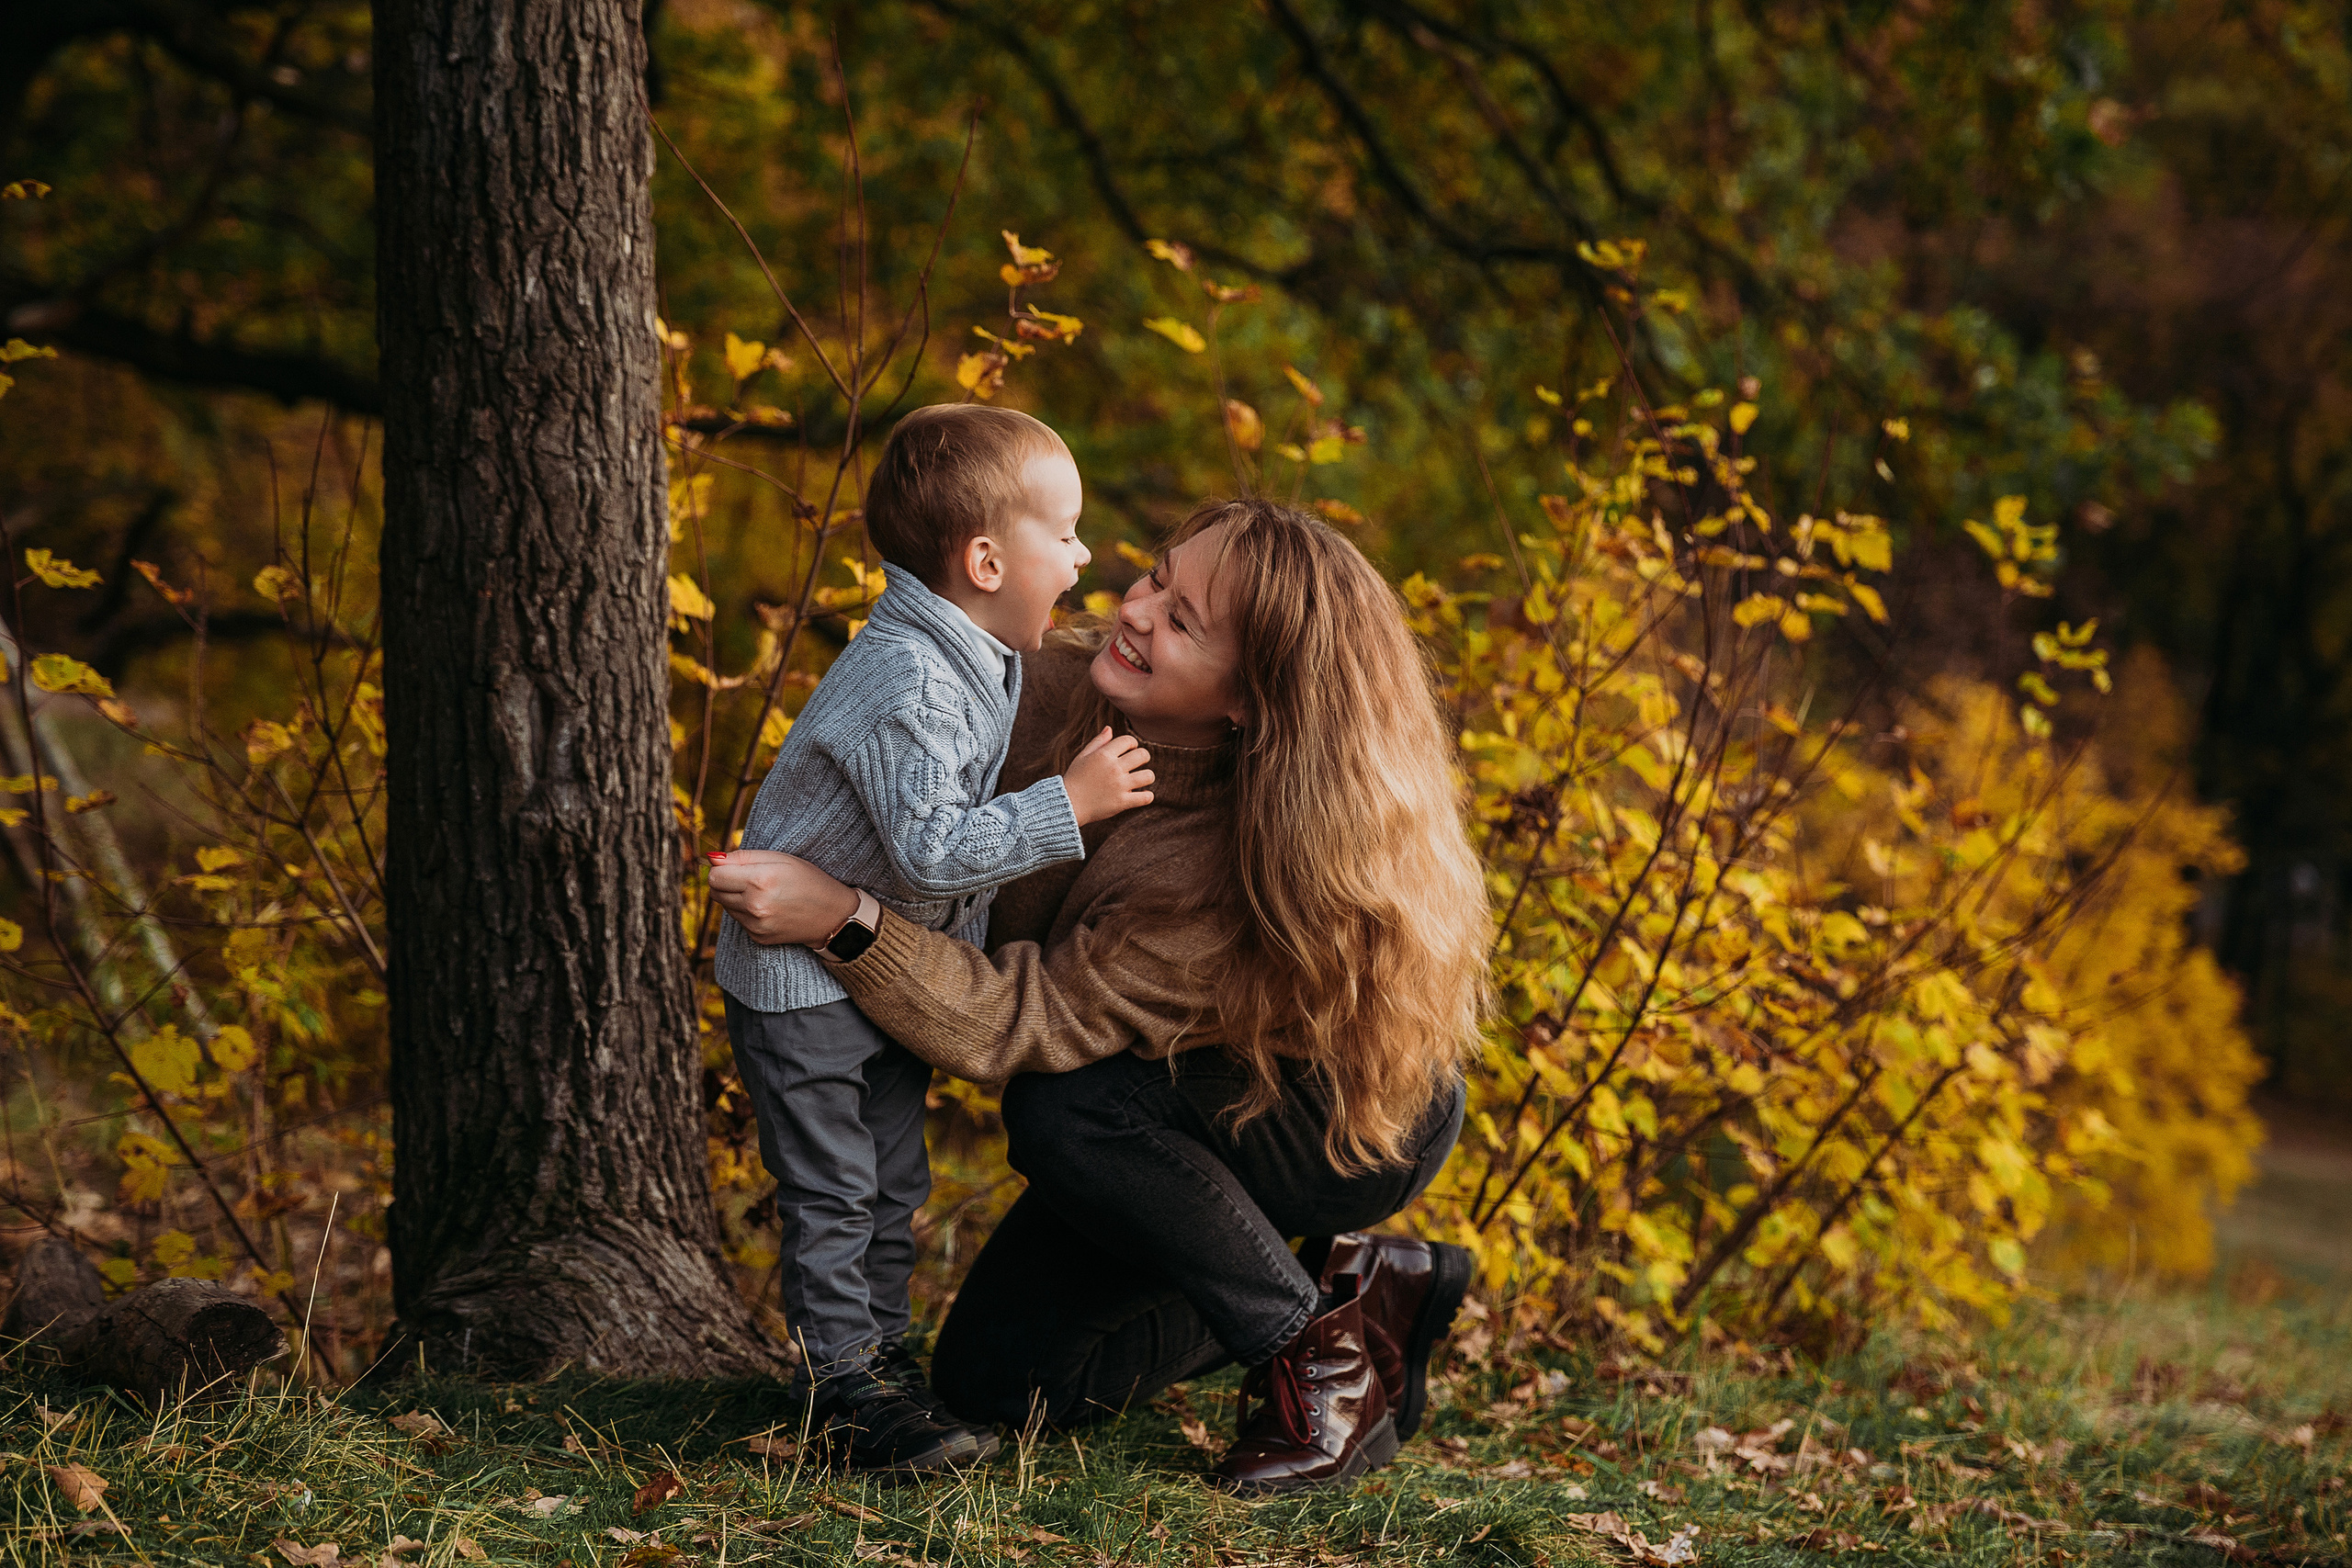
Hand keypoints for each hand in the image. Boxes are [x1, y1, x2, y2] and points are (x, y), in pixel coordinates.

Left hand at [706, 849, 859, 945]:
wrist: (832, 915)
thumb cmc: (808, 880)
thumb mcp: (780, 858)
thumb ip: (743, 856)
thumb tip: (711, 858)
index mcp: (760, 880)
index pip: (714, 876)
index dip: (721, 869)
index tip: (734, 866)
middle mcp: (755, 905)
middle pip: (715, 892)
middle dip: (725, 882)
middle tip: (749, 878)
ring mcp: (756, 924)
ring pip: (725, 906)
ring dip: (736, 897)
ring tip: (763, 893)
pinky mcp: (758, 937)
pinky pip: (739, 920)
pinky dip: (747, 912)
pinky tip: (769, 908)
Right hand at [1061, 726, 1153, 825]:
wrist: (1068, 804)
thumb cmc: (1075, 778)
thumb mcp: (1082, 757)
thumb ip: (1098, 742)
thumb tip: (1110, 728)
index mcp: (1104, 755)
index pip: (1129, 740)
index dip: (1132, 744)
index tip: (1129, 750)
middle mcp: (1114, 768)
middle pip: (1143, 755)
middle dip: (1143, 757)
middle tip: (1137, 764)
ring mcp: (1119, 786)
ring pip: (1148, 776)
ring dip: (1147, 777)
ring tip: (1140, 780)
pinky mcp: (1122, 802)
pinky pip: (1146, 797)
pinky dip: (1147, 796)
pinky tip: (1141, 795)